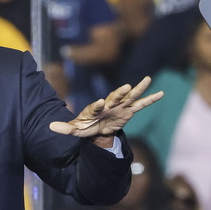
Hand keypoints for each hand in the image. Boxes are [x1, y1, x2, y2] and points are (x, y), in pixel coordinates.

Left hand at [49, 76, 163, 141]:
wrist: (95, 128)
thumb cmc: (84, 126)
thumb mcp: (74, 129)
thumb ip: (64, 128)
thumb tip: (50, 127)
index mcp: (95, 109)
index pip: (96, 106)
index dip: (97, 105)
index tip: (99, 102)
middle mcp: (109, 105)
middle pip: (115, 97)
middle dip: (120, 93)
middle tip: (126, 87)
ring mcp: (120, 107)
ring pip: (130, 97)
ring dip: (138, 89)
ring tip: (148, 80)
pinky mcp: (128, 112)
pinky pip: (140, 105)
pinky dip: (150, 100)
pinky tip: (161, 93)